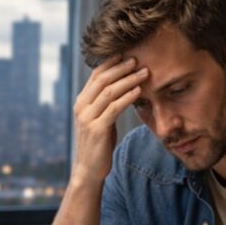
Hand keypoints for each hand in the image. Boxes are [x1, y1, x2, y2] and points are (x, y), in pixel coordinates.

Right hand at [71, 54, 148, 183]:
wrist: (89, 170)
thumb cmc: (98, 145)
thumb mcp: (101, 121)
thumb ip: (106, 105)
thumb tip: (122, 89)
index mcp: (81, 103)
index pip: (95, 76)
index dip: (110, 63)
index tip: (125, 54)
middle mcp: (81, 107)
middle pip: (102, 80)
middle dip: (121, 68)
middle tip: (137, 59)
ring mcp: (87, 118)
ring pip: (109, 92)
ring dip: (128, 80)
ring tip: (144, 73)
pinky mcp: (97, 130)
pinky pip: (114, 108)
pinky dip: (127, 97)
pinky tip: (139, 91)